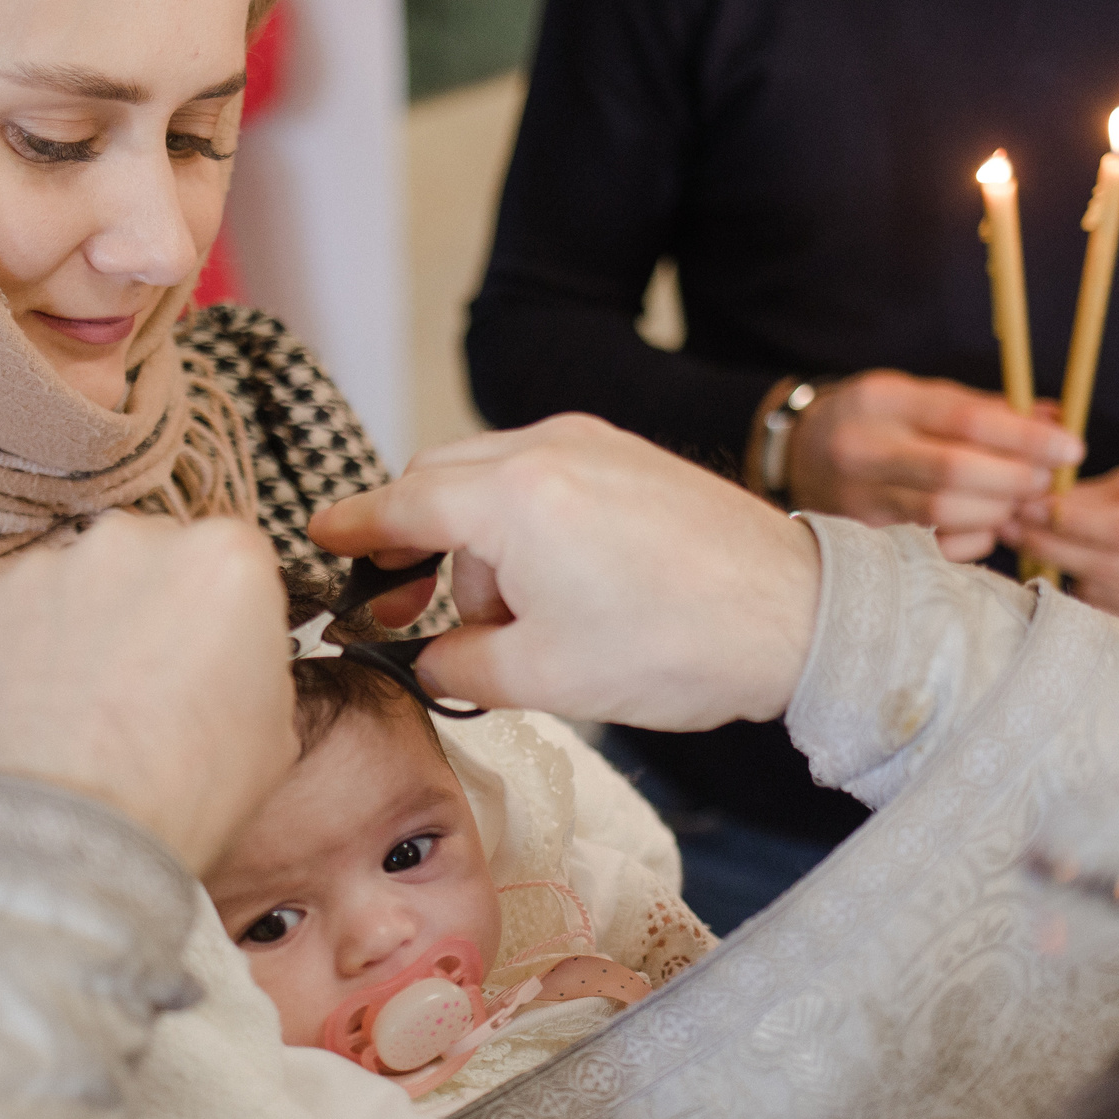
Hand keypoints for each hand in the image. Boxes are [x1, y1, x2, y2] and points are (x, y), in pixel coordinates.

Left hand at [0, 513, 298, 873]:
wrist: (75, 842)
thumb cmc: (185, 791)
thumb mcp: (276, 725)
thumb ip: (254, 656)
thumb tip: (228, 652)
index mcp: (225, 557)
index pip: (235, 559)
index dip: (225, 611)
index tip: (214, 649)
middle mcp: (136, 539)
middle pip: (154, 556)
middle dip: (154, 604)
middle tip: (148, 680)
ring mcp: (52, 566)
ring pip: (82, 581)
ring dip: (87, 622)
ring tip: (87, 702)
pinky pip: (17, 612)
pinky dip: (26, 647)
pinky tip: (41, 706)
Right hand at [310, 415, 820, 728]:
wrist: (798, 617)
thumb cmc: (678, 644)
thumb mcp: (541, 676)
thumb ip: (457, 663)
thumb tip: (428, 656)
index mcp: (511, 494)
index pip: (399, 503)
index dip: (351, 528)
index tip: (319, 540)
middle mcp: (546, 446)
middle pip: (440, 480)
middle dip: (415, 543)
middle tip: (403, 608)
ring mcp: (594, 441)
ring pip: (493, 478)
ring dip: (478, 543)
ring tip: (511, 625)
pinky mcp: (630, 455)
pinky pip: (546, 476)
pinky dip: (526, 526)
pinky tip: (553, 589)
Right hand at [788, 370, 1084, 561]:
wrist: (799, 457)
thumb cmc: (877, 421)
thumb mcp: (919, 395)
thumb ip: (985, 407)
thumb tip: (1055, 420)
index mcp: (883, 401)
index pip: (965, 421)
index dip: (1026, 438)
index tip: (1071, 447)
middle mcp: (863, 451)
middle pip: (955, 473)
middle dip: (1015, 480)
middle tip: (1043, 482)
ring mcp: (857, 501)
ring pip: (944, 515)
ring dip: (998, 512)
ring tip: (1015, 502)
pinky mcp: (862, 540)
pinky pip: (934, 548)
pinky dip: (974, 539)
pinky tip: (982, 525)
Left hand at [1001, 466, 1118, 647]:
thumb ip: (1096, 498)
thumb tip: (1039, 505)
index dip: (1075, 521)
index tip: (1031, 508)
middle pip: (1110, 568)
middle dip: (1054, 545)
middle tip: (1011, 527)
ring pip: (1102, 595)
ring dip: (1061, 571)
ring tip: (1032, 545)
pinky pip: (1107, 618)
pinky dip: (1079, 597)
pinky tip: (1066, 575)